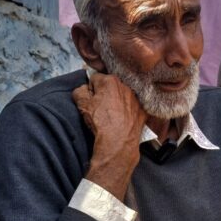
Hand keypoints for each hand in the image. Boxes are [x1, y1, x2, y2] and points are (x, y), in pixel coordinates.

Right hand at [73, 73, 146, 199]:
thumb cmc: (100, 122)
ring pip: (122, 97)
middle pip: (110, 87)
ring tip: (110, 116)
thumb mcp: (82, 104)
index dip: (90, 89)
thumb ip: (79, 91)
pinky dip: (127, 112)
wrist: (118, 142)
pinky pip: (132, 108)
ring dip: (116, 102)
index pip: (95, 79)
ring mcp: (135, 99)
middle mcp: (125, 86)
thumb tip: (82, 89)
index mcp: (110, 81)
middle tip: (99, 108)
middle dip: (104, 94)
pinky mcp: (142, 111)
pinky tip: (121, 121)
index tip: (90, 99)